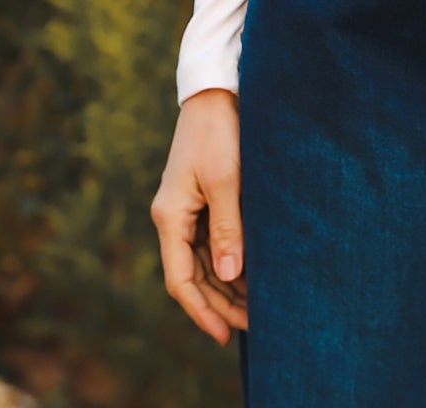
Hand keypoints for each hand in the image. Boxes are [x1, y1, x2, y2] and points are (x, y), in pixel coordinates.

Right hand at [151, 89, 248, 344]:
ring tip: (255, 308)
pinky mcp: (202, 199)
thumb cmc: (220, 132)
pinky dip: (229, 261)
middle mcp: (173, 218)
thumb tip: (228, 276)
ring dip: (226, 285)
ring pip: (203, 262)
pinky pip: (211, 242)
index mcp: (170, 216)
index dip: (202, 310)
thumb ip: (227, 228)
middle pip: (193, 275)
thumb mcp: (226, 180)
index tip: (225, 334)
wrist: (217, 91)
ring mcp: (187, 210)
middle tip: (252, 325)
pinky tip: (251, 274)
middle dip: (220, 303)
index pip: (181, 279)